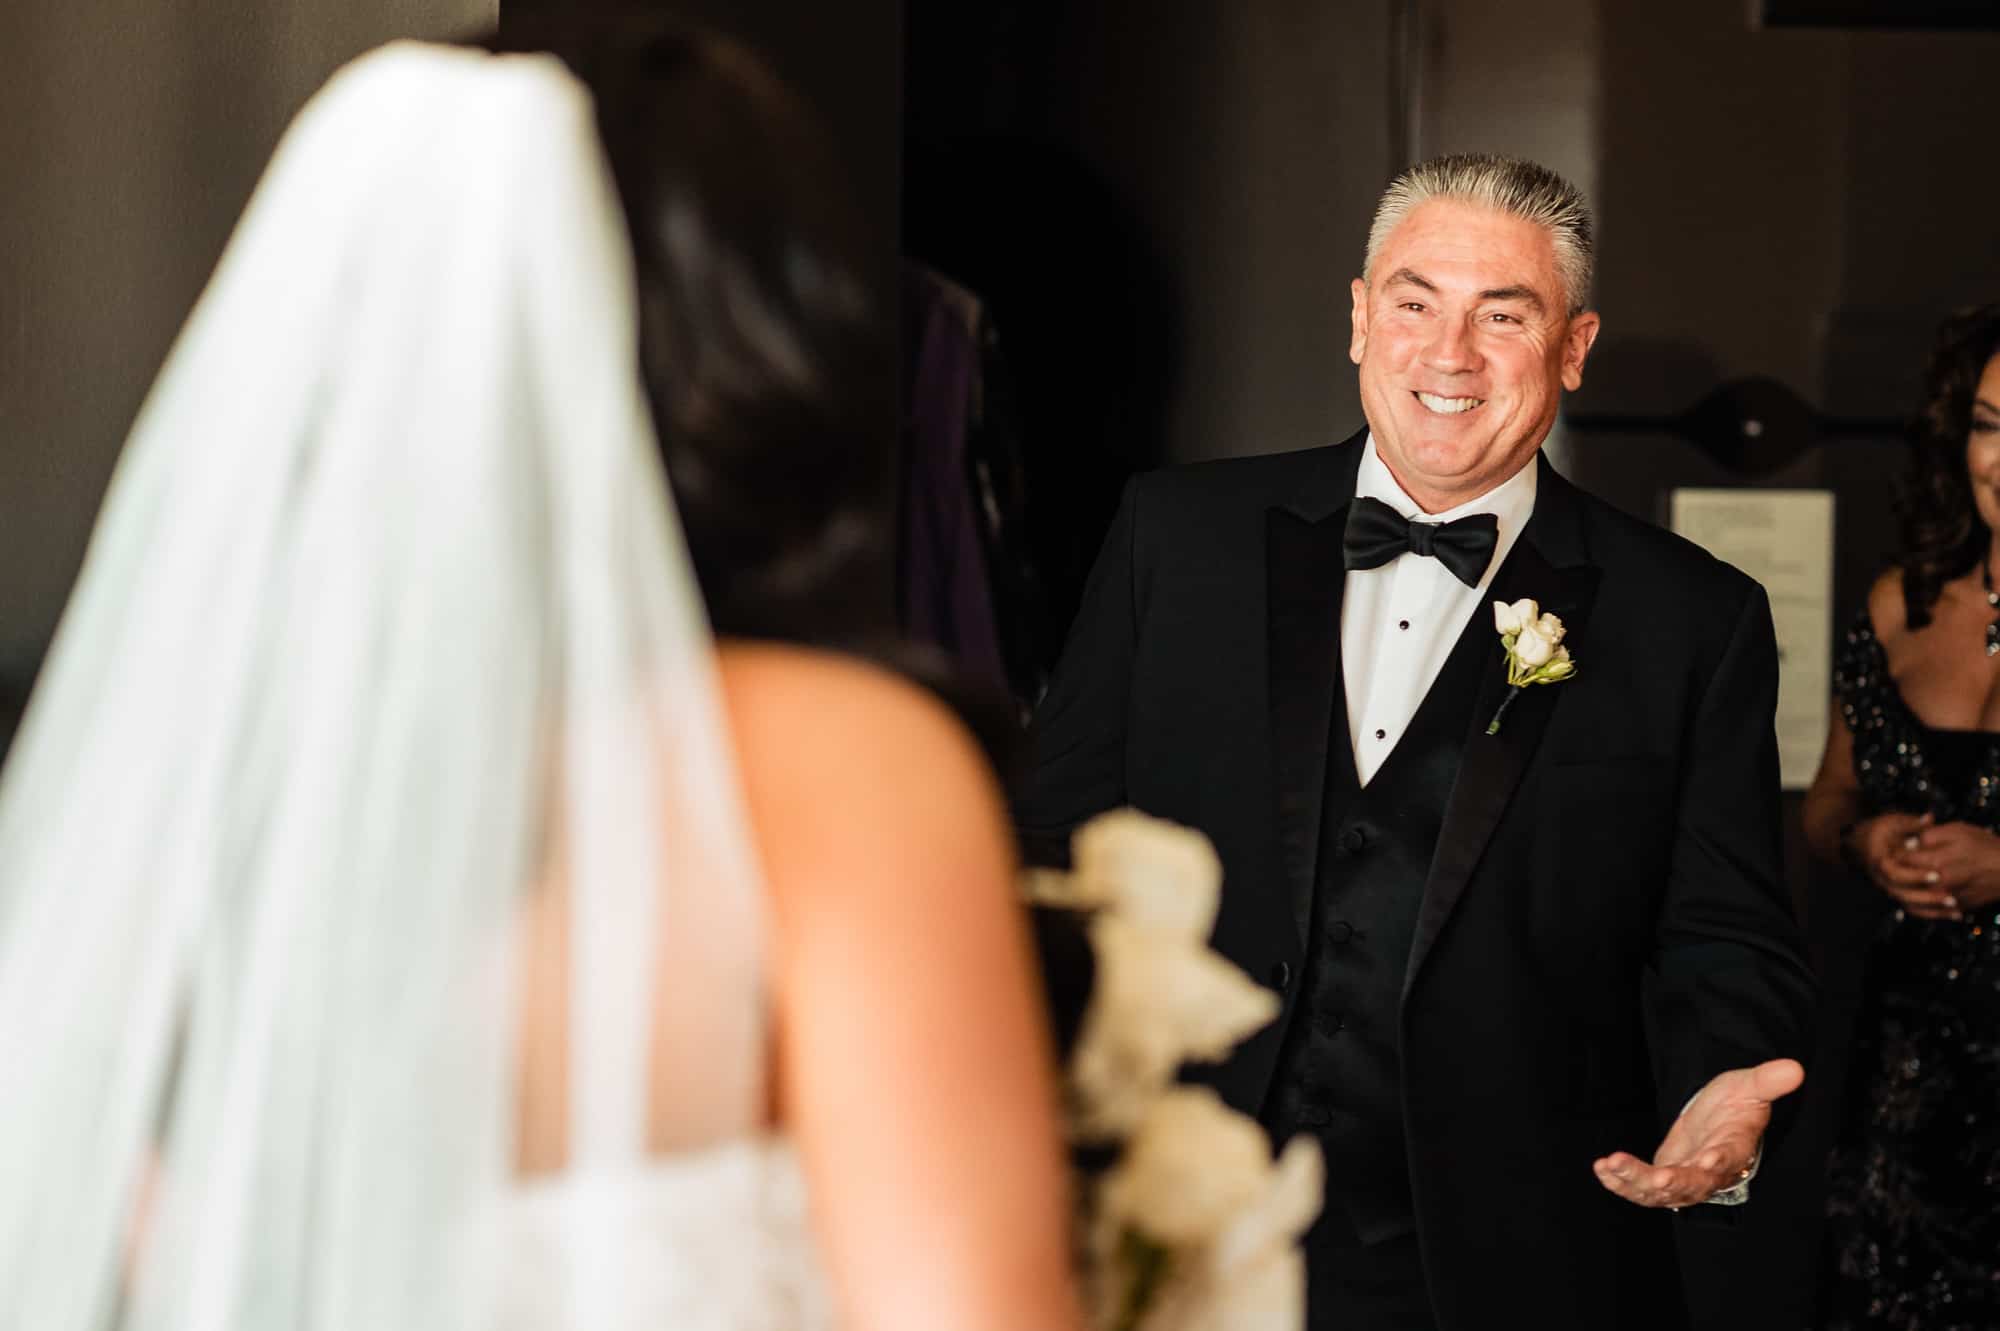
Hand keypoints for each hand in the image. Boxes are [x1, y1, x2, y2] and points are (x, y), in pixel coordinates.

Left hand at [1592, 1059, 1802, 1209]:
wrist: (1716, 1120)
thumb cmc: (1736, 1106)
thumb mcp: (1749, 1087)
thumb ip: (1768, 1081)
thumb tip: (1796, 1068)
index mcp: (1733, 1150)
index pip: (1728, 1159)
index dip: (1718, 1162)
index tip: (1708, 1160)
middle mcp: (1709, 1173)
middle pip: (1691, 1184)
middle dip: (1672, 1184)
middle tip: (1656, 1179)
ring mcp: (1684, 1180)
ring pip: (1661, 1192)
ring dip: (1635, 1182)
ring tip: (1609, 1166)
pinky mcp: (1662, 1181)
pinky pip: (1641, 1189)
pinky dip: (1621, 1182)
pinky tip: (1602, 1169)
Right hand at [1848, 812, 1961, 919]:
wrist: (1862, 844)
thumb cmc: (1880, 832)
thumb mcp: (1893, 823)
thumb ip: (1912, 824)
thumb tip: (1929, 819)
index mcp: (1881, 861)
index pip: (1896, 873)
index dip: (1916, 876)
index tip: (1936, 874)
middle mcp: (1883, 878)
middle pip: (1903, 893)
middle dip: (1927, 897)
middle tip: (1950, 896)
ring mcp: (1889, 888)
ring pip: (1909, 904)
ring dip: (1932, 907)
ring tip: (1954, 904)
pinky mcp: (1899, 894)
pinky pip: (1914, 909)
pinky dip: (1932, 912)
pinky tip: (1951, 912)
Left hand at [1901, 820, 1999, 911]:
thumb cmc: (1987, 847)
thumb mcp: (1958, 831)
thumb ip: (1930, 835)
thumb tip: (1909, 842)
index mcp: (1936, 862)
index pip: (1901, 859)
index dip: (1896, 851)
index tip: (1895, 846)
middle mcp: (1938, 884)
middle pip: (1905, 880)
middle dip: (1900, 870)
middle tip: (1900, 861)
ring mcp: (1948, 898)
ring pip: (1915, 898)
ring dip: (1909, 888)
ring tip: (1912, 876)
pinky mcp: (1958, 907)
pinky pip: (1932, 910)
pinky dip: (1925, 903)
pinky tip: (1926, 892)